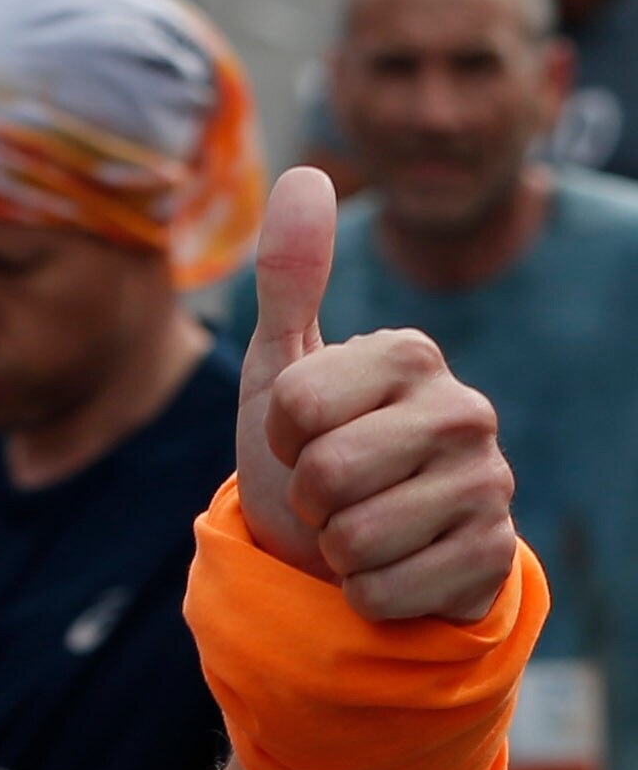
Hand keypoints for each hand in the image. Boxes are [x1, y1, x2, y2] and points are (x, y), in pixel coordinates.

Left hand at [238, 162, 519, 622]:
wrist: (349, 550)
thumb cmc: (309, 453)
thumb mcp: (280, 368)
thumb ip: (288, 277)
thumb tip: (306, 175)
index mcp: (409, 355)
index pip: (296, 406)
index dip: (277, 436)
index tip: (297, 439)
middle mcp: (463, 411)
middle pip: (325, 475)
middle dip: (305, 499)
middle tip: (328, 494)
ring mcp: (490, 485)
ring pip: (355, 538)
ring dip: (335, 549)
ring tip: (358, 528)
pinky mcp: (493, 558)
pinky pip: (384, 593)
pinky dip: (365, 595)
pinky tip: (390, 567)